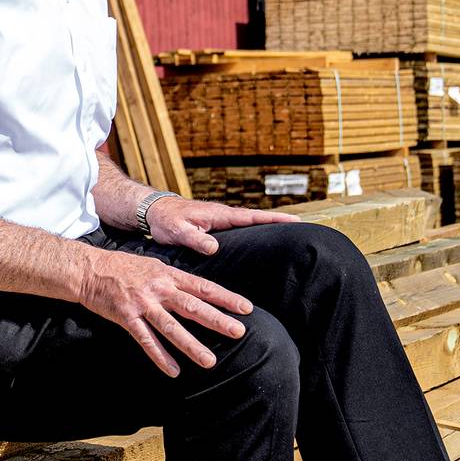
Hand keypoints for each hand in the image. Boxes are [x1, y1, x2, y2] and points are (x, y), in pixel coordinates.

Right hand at [75, 245, 254, 377]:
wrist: (88, 269)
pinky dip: (160, 357)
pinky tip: (173, 371)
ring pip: (171, 327)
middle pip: (193, 307)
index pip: (203, 287)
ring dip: (191, 345)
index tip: (246, 308)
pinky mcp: (126, 317)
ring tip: (210, 361)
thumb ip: (174, 278)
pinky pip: (146, 340)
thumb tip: (197, 289)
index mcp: (168, 274)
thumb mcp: (153, 265)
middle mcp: (159, 289)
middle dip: (217, 320)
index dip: (226, 298)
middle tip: (239, 332)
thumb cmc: (122, 267)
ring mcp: (143, 304)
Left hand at [143, 197, 302, 255]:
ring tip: (289, 238)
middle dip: (279, 223)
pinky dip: (253, 234)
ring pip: (249, 226)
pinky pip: (239, 231)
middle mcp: (224, 216)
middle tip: (304, 229)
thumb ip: (195, 238)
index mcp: (219, 214)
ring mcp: (221, 221)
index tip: (295, 221)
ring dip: (268, 229)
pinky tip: (260, 245)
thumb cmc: (166, 220)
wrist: (155, 212)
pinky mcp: (216, 228)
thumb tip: (214, 247)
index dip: (273, 220)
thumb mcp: (178, 230)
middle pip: (257, 220)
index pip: (252, 217)